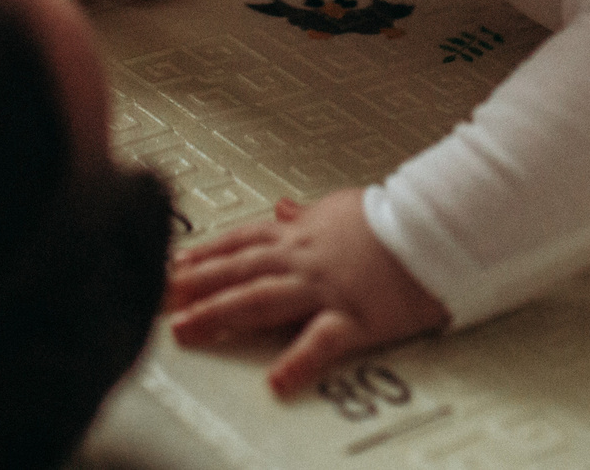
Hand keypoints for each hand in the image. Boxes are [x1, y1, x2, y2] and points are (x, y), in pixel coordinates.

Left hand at [163, 191, 450, 396]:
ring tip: (185, 331)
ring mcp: (325, 288)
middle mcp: (302, 259)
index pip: (237, 243)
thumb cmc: (390, 219)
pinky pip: (322, 341)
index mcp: (298, 234)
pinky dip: (299, 361)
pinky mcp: (355, 317)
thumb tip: (279, 207)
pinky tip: (276, 382)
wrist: (436, 227)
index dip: (199, 257)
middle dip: (192, 287)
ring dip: (219, 316)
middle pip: (236, 271)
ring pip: (261, 300)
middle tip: (154, 301)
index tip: (166, 268)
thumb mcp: (339, 207)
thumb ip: (304, 214)